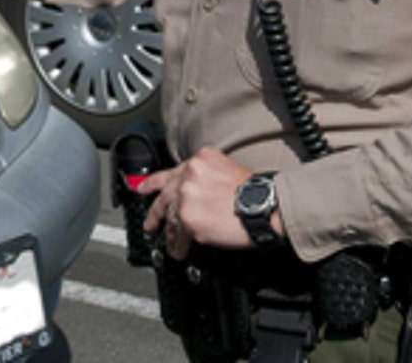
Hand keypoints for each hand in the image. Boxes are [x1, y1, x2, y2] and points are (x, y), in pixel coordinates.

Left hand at [137, 146, 262, 257]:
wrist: (267, 206)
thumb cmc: (256, 192)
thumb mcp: (228, 170)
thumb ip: (205, 177)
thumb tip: (194, 194)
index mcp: (199, 161)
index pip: (171, 172)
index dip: (154, 182)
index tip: (143, 188)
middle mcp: (189, 175)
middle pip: (166, 196)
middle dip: (155, 213)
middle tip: (150, 224)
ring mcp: (187, 196)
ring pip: (172, 218)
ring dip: (171, 234)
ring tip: (171, 245)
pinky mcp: (189, 218)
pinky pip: (179, 235)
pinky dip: (179, 245)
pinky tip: (179, 250)